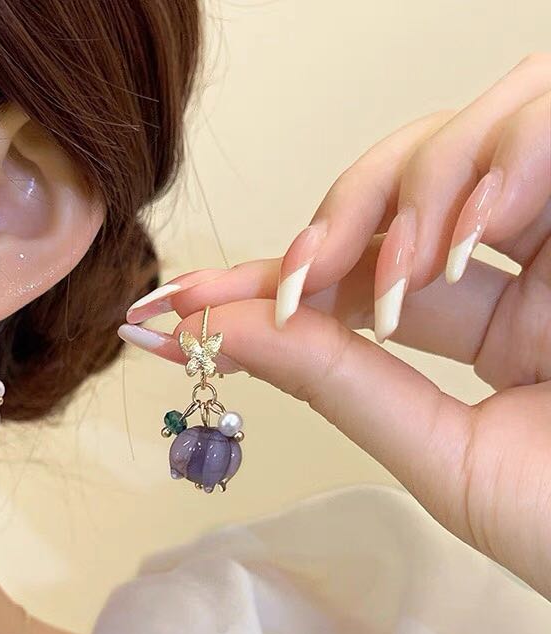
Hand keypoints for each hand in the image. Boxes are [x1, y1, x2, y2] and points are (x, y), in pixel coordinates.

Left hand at [119, 55, 550, 598]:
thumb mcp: (445, 459)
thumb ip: (346, 386)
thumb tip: (231, 337)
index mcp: (487, 330)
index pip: (354, 287)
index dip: (258, 289)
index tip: (166, 311)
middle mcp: (527, 267)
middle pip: (397, 197)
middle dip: (322, 228)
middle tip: (258, 288)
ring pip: (460, 143)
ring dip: (396, 195)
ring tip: (368, 279)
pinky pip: (543, 127)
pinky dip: (488, 167)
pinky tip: (453, 243)